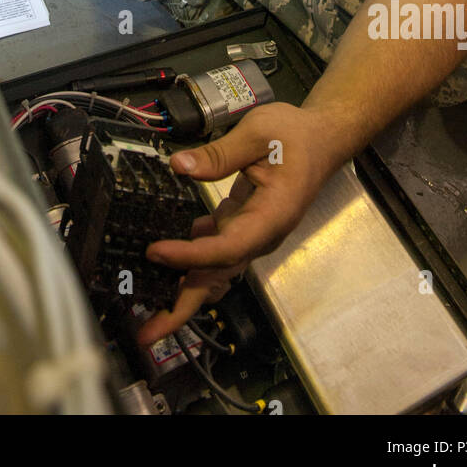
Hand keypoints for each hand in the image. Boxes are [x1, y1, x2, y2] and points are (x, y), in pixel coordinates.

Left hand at [136, 102, 336, 345]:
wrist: (322, 140)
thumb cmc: (296, 136)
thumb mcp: (259, 132)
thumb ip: (219, 153)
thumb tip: (179, 166)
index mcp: (271, 216)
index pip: (227, 247)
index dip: (191, 255)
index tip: (156, 252)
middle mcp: (262, 235)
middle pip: (219, 276)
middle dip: (182, 307)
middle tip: (145, 334)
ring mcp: (252, 234)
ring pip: (213, 269)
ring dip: (181, 290)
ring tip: (146, 312)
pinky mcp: (242, 226)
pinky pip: (213, 251)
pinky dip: (188, 259)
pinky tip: (162, 258)